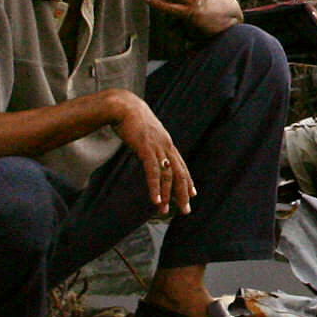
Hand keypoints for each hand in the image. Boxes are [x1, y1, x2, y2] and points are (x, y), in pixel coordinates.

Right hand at [112, 91, 195, 214]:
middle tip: (186, 210)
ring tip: (165, 210)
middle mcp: (166, 146)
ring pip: (167, 175)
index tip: (193, 193)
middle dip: (183, 193)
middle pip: (179, 173)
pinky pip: (153, 172)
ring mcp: (158, 147)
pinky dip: (155, 187)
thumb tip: (147, 152)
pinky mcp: (146, 148)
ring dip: (167, 195)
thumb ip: (150, 144)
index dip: (187, 180)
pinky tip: (155, 200)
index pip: (181, 166)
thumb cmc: (131, 119)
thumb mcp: (145, 134)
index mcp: (167, 143)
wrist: (123, 106)